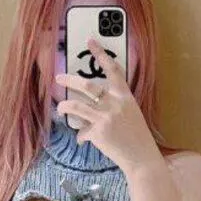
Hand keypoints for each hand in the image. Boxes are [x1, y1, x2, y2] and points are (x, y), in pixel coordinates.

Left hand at [54, 37, 162, 173]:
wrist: (142, 158)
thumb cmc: (137, 137)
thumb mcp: (131, 115)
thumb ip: (114, 107)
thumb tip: (93, 108)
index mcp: (125, 96)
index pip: (113, 70)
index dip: (101, 54)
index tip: (90, 42)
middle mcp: (115, 103)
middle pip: (87, 85)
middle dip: (70, 80)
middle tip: (58, 78)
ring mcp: (105, 117)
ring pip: (76, 106)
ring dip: (65, 106)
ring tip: (60, 107)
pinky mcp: (98, 132)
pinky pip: (82, 131)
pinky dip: (81, 136)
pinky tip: (83, 140)